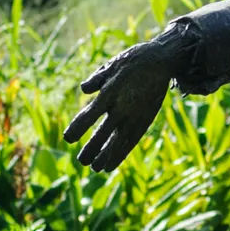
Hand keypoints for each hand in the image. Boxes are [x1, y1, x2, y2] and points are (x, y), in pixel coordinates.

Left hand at [64, 36, 181, 171]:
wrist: (162, 61)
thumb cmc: (132, 61)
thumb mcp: (111, 65)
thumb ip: (96, 79)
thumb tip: (83, 89)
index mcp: (110, 92)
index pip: (90, 114)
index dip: (78, 127)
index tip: (68, 139)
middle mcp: (122, 107)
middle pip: (104, 133)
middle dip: (92, 148)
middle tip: (82, 161)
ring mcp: (135, 115)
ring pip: (118, 142)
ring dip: (106, 156)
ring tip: (95, 169)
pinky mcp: (145, 120)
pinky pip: (131, 141)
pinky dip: (120, 154)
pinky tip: (110, 165)